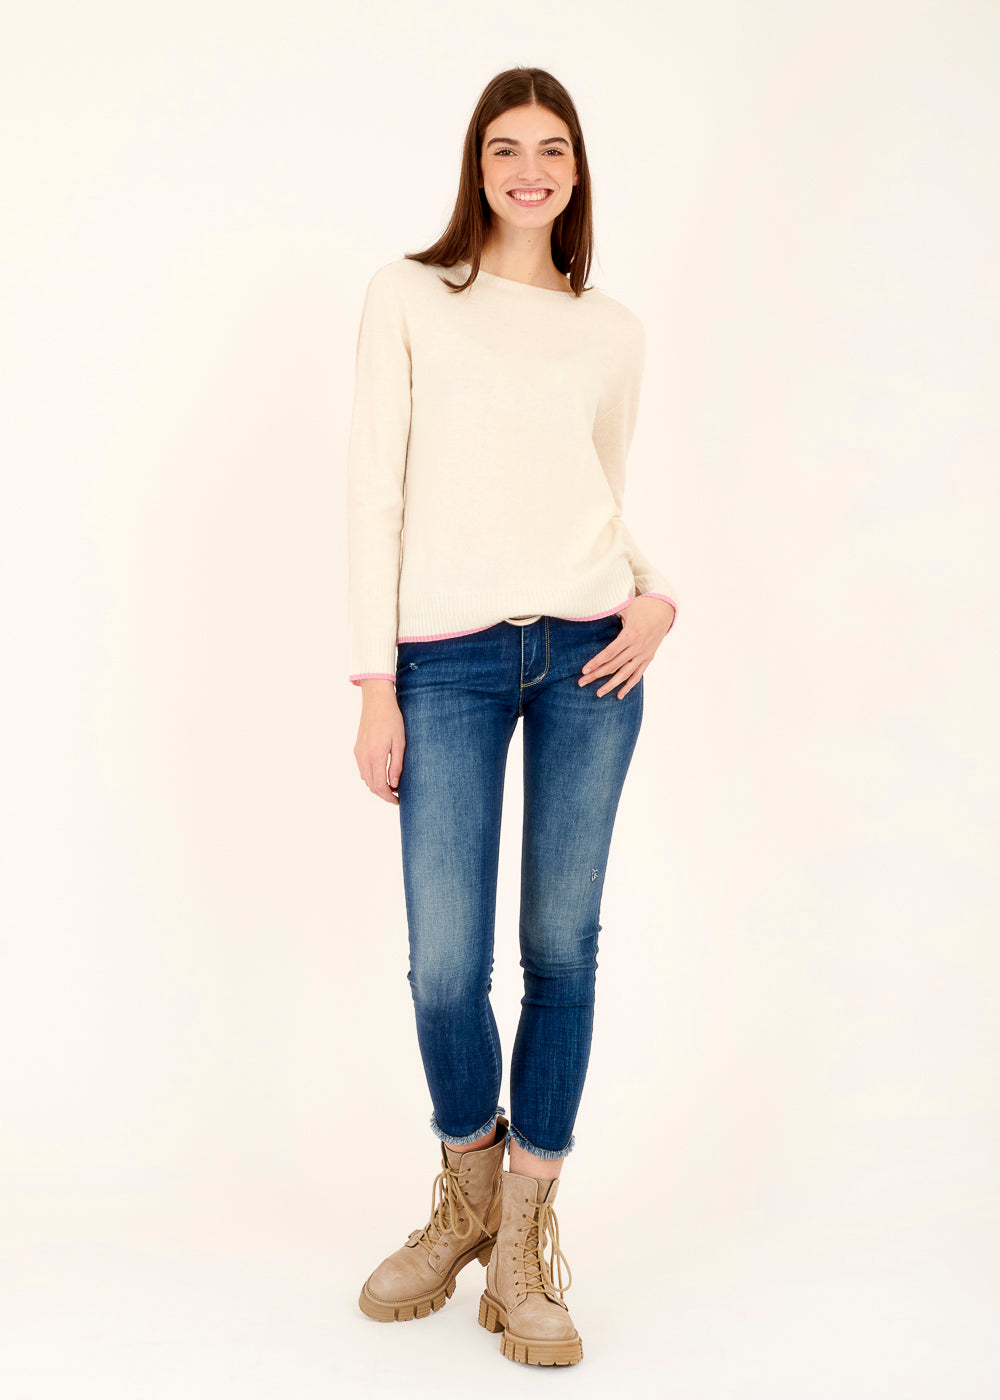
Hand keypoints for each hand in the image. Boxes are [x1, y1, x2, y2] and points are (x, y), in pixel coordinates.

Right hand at [354, 679, 404, 803]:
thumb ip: (397, 764)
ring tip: (391, 786)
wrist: (376, 702)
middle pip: (371, 785)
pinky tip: (382, 775)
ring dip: (377, 786)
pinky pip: (362, 770)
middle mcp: (364, 756)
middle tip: (396, 797)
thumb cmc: (392, 719)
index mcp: (376, 755)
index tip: (398, 800)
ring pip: (365, 779)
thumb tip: (394, 784)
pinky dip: (371, 777)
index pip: (380, 785)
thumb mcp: (400, 742)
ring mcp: (358, 753)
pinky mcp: (357, 749)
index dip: (388, 796)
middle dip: (383, 794)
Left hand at [578, 595, 675, 698]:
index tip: (584, 670)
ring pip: (625, 674)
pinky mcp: (648, 658)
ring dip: (611, 685)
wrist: (665, 610)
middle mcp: (637, 647)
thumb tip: (592, 609)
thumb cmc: (642, 607)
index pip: (609, 653)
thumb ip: (610, 610)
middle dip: (596, 675)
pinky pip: (637, 675)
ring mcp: (644, 655)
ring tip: (598, 694)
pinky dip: (629, 686)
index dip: (596, 662)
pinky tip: (619, 695)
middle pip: (613, 665)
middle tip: (581, 683)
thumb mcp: (626, 606)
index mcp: (630, 635)